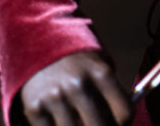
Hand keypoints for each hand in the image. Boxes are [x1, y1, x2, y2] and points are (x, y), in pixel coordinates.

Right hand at [17, 51, 132, 124]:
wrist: (39, 43)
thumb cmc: (77, 61)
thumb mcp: (99, 66)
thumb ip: (110, 93)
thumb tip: (121, 124)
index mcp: (101, 73)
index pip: (124, 112)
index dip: (125, 123)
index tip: (120, 124)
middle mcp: (79, 85)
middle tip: (98, 123)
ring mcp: (55, 97)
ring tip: (79, 120)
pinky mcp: (35, 108)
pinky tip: (61, 121)